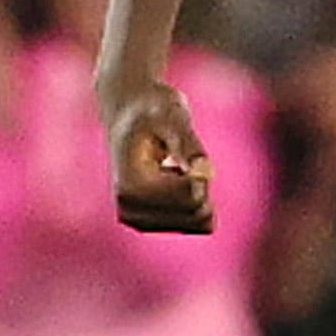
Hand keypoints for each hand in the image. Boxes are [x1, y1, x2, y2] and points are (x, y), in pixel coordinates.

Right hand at [100, 74, 214, 234]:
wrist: (129, 114)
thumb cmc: (152, 110)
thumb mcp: (171, 115)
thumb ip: (188, 142)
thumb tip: (206, 172)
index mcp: (129, 187)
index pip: (191, 197)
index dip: (201, 172)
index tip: (185, 151)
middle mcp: (129, 211)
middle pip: (197, 212)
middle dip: (201, 183)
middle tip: (181, 157)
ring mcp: (139, 222)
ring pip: (199, 221)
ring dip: (199, 191)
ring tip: (175, 166)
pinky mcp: (151, 225)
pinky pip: (197, 225)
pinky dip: (197, 200)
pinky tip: (175, 178)